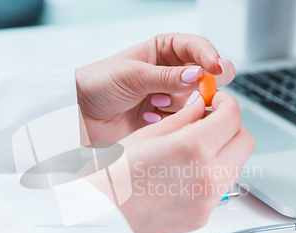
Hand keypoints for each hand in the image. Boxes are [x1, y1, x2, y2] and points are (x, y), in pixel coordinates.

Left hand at [76, 33, 235, 143]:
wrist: (80, 113)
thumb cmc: (99, 83)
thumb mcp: (132, 75)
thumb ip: (166, 76)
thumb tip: (199, 75)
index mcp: (163, 51)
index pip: (196, 47)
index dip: (209, 55)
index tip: (214, 68)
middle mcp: (170, 73)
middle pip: (205, 74)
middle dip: (206, 83)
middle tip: (202, 91)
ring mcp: (169, 97)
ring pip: (196, 100)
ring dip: (180, 104)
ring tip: (155, 105)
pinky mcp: (165, 120)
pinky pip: (183, 120)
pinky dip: (172, 121)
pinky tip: (149, 118)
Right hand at [103, 93, 254, 232]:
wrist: (97, 214)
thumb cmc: (111, 176)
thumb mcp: (146, 135)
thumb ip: (182, 118)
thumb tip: (200, 106)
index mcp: (194, 149)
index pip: (232, 117)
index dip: (226, 103)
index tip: (215, 102)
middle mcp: (208, 178)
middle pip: (245, 142)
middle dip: (232, 126)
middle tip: (210, 121)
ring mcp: (207, 202)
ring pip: (236, 166)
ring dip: (224, 150)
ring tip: (195, 146)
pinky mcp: (202, 218)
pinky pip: (220, 188)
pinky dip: (212, 173)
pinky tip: (186, 171)